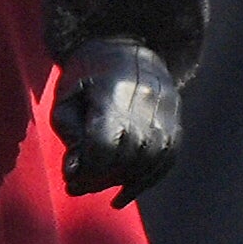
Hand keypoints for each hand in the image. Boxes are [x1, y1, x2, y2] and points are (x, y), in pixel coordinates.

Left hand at [51, 38, 179, 208]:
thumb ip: (68, 131)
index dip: (86, 169)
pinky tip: (123, 194)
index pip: (104, 144)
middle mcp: (146, 105)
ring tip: (96, 185)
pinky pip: (164, 164)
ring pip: (146, 164)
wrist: (127, 49)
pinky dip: (144, 183)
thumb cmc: (87, 74)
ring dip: (119, 182)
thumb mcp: (66, 94)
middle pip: (125, 157)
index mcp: (114, 91)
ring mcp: (166, 117)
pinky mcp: (176, 128)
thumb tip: (74, 172)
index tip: (70, 180)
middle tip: (77, 186)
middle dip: (98, 178)